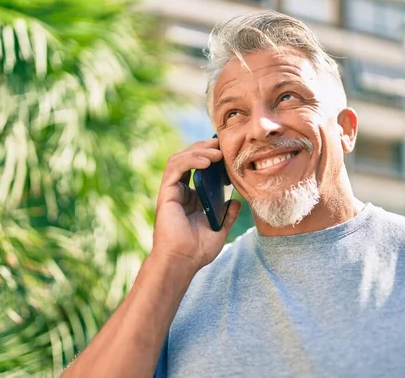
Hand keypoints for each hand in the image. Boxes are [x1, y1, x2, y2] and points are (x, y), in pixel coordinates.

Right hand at [152, 137, 240, 272]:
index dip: (211, 157)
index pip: (199, 169)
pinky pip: (175, 168)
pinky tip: (207, 161)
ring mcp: (172, 191)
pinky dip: (190, 160)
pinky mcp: (166, 193)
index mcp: (191, 198)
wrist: (182, 261)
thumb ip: (227, 216)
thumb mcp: (220, 230)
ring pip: (180, 159)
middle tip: (222, 143)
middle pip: (189, 159)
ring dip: (199, 150)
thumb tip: (238, 203)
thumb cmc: (197, 250)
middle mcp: (180, 191)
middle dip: (205, 147)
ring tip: (217, 151)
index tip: (228, 153)